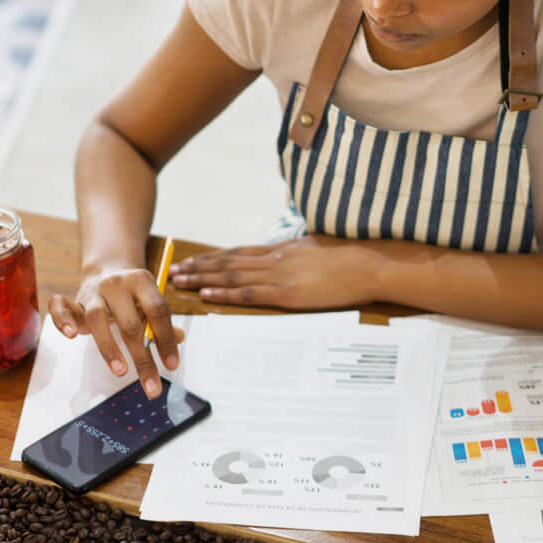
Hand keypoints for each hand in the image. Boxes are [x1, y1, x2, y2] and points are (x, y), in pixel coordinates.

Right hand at [49, 266, 185, 398]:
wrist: (106, 271)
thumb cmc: (132, 296)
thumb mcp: (150, 302)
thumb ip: (162, 321)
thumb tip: (179, 337)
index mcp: (141, 281)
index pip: (157, 311)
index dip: (165, 339)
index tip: (171, 366)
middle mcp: (116, 284)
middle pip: (130, 323)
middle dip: (142, 358)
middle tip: (151, 386)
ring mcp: (93, 292)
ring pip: (97, 318)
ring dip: (109, 348)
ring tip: (120, 371)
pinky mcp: (74, 300)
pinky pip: (61, 307)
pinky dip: (63, 320)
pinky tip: (72, 335)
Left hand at [168, 236, 374, 308]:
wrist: (369, 264)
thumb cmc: (349, 258)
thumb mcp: (316, 249)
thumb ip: (296, 254)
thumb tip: (286, 257)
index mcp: (281, 249)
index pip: (238, 253)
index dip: (212, 257)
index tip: (192, 260)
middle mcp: (274, 259)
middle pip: (227, 262)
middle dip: (198, 267)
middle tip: (174, 270)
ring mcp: (279, 275)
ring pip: (231, 275)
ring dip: (202, 278)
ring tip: (180, 281)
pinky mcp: (287, 293)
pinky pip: (248, 293)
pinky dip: (224, 293)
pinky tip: (206, 294)